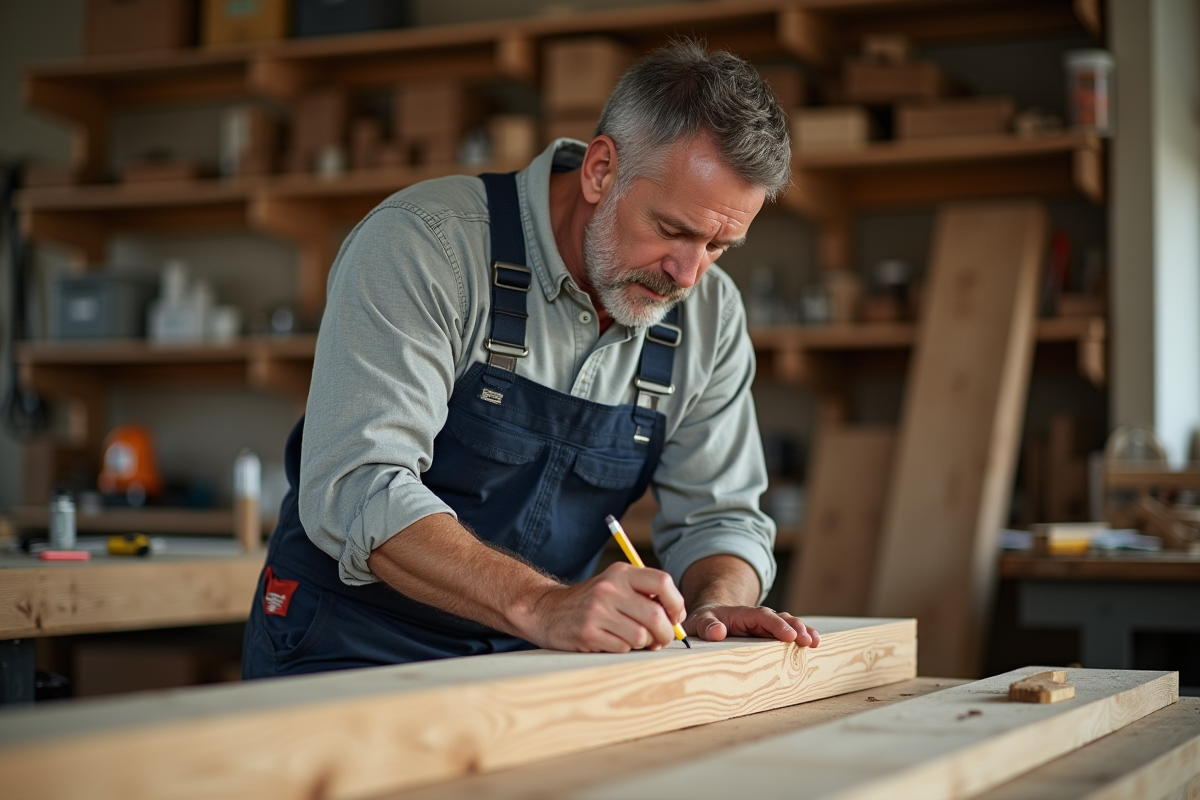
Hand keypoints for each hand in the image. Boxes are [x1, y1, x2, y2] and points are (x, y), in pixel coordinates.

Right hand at [525, 562, 685, 652]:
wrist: (547, 610)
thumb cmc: (591, 602)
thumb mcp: (615, 586)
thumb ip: (645, 595)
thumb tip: (678, 619)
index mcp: (621, 573)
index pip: (663, 582)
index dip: (676, 603)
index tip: (675, 617)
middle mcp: (610, 588)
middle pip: (656, 615)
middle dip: (666, 634)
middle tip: (661, 639)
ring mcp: (597, 611)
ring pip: (642, 636)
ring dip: (643, 644)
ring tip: (633, 640)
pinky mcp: (588, 633)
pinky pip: (623, 648)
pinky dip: (624, 650)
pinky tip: (613, 642)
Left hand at [686, 605, 819, 647]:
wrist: (709, 621)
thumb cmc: (705, 623)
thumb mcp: (699, 623)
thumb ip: (706, 626)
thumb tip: (717, 632)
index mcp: (743, 614)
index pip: (763, 616)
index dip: (777, 625)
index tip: (789, 635)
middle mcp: (758, 618)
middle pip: (781, 619)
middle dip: (795, 628)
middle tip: (807, 641)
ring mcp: (766, 628)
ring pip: (788, 626)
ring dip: (802, 632)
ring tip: (815, 642)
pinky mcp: (769, 637)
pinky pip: (787, 636)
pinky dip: (801, 638)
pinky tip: (814, 645)